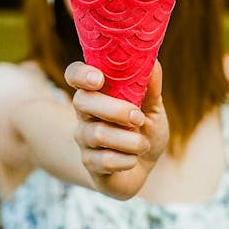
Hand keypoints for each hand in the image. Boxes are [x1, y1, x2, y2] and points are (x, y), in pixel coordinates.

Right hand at [65, 60, 168, 198]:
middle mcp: (85, 113)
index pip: (75, 75)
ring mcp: (84, 138)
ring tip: (143, 144)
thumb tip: (152, 62)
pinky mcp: (89, 163)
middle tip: (138, 117)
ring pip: (97, 133)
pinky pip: (104, 160)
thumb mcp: (153, 107)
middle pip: (82, 101)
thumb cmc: (145, 129)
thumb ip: (150, 86)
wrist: (144, 166)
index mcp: (98, 92)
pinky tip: (133, 159)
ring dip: (128, 139)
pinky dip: (126, 159)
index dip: (80, 74)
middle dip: (114, 109)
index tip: (99, 79)